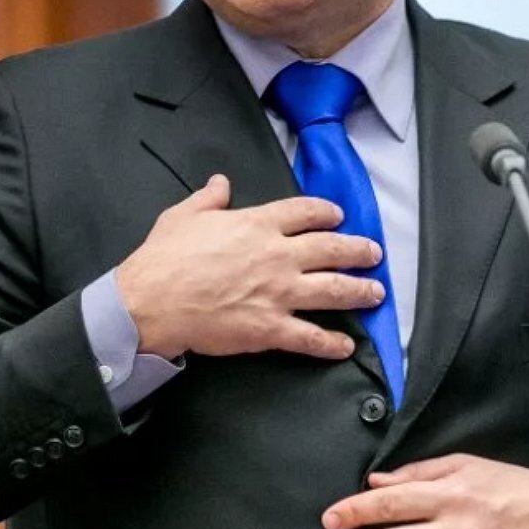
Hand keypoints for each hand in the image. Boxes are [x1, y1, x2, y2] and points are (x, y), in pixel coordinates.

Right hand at [115, 174, 384, 359]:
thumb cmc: (165, 257)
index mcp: (258, 224)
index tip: (339, 215)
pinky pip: (310, 337)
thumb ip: (208, 198)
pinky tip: (346, 346)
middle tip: (374, 253)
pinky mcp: (270, 328)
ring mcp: (278, 293)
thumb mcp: (184, 215)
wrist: (152, 302)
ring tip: (376, 292)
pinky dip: (331, 343)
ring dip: (359, 291)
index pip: (305, 212)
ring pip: (333, 290)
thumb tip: (220, 182)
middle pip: (331, 249)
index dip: (326, 212)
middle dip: (358, 251)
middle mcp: (278, 255)